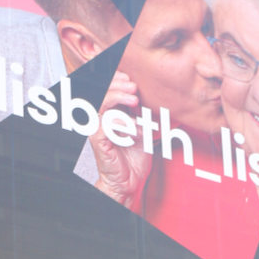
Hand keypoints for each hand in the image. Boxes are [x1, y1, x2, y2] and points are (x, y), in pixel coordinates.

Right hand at [91, 70, 151, 207]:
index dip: (116, 79)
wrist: (130, 181)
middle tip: (133, 86)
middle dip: (117, 84)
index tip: (132, 78)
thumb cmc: (135, 156)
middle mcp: (101, 118)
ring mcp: (97, 129)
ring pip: (101, 104)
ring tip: (134, 99)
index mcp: (111, 112)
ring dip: (118, 98)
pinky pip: (105, 125)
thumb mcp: (145, 128)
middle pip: (102, 91)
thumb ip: (145, 112)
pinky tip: (134, 129)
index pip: (108, 88)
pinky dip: (121, 124)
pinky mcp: (98, 141)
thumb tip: (161, 96)